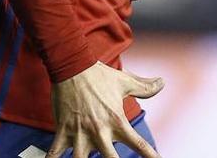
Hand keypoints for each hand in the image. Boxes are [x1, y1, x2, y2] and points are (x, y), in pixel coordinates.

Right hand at [47, 61, 163, 157]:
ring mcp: (80, 133)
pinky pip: (54, 153)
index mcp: (117, 121)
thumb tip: (162, 83)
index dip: (150, 155)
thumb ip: (145, 88)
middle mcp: (100, 131)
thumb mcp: (125, 82)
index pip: (138, 144)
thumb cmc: (99, 76)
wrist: (72, 67)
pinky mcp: (63, 131)